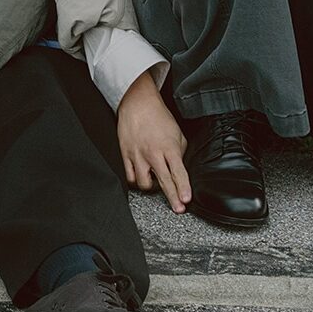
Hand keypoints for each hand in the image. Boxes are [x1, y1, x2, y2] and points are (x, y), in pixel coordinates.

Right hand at [117, 71, 190, 214]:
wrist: (138, 103)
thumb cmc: (158, 116)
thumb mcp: (177, 132)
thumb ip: (180, 152)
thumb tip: (179, 167)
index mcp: (168, 147)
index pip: (178, 172)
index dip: (183, 188)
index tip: (186, 199)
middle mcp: (153, 153)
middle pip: (164, 182)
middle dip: (172, 197)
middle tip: (178, 208)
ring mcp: (138, 155)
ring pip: (143, 183)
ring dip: (151, 187)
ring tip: (155, 183)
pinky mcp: (126, 154)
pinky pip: (130, 176)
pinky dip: (136, 180)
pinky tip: (141, 177)